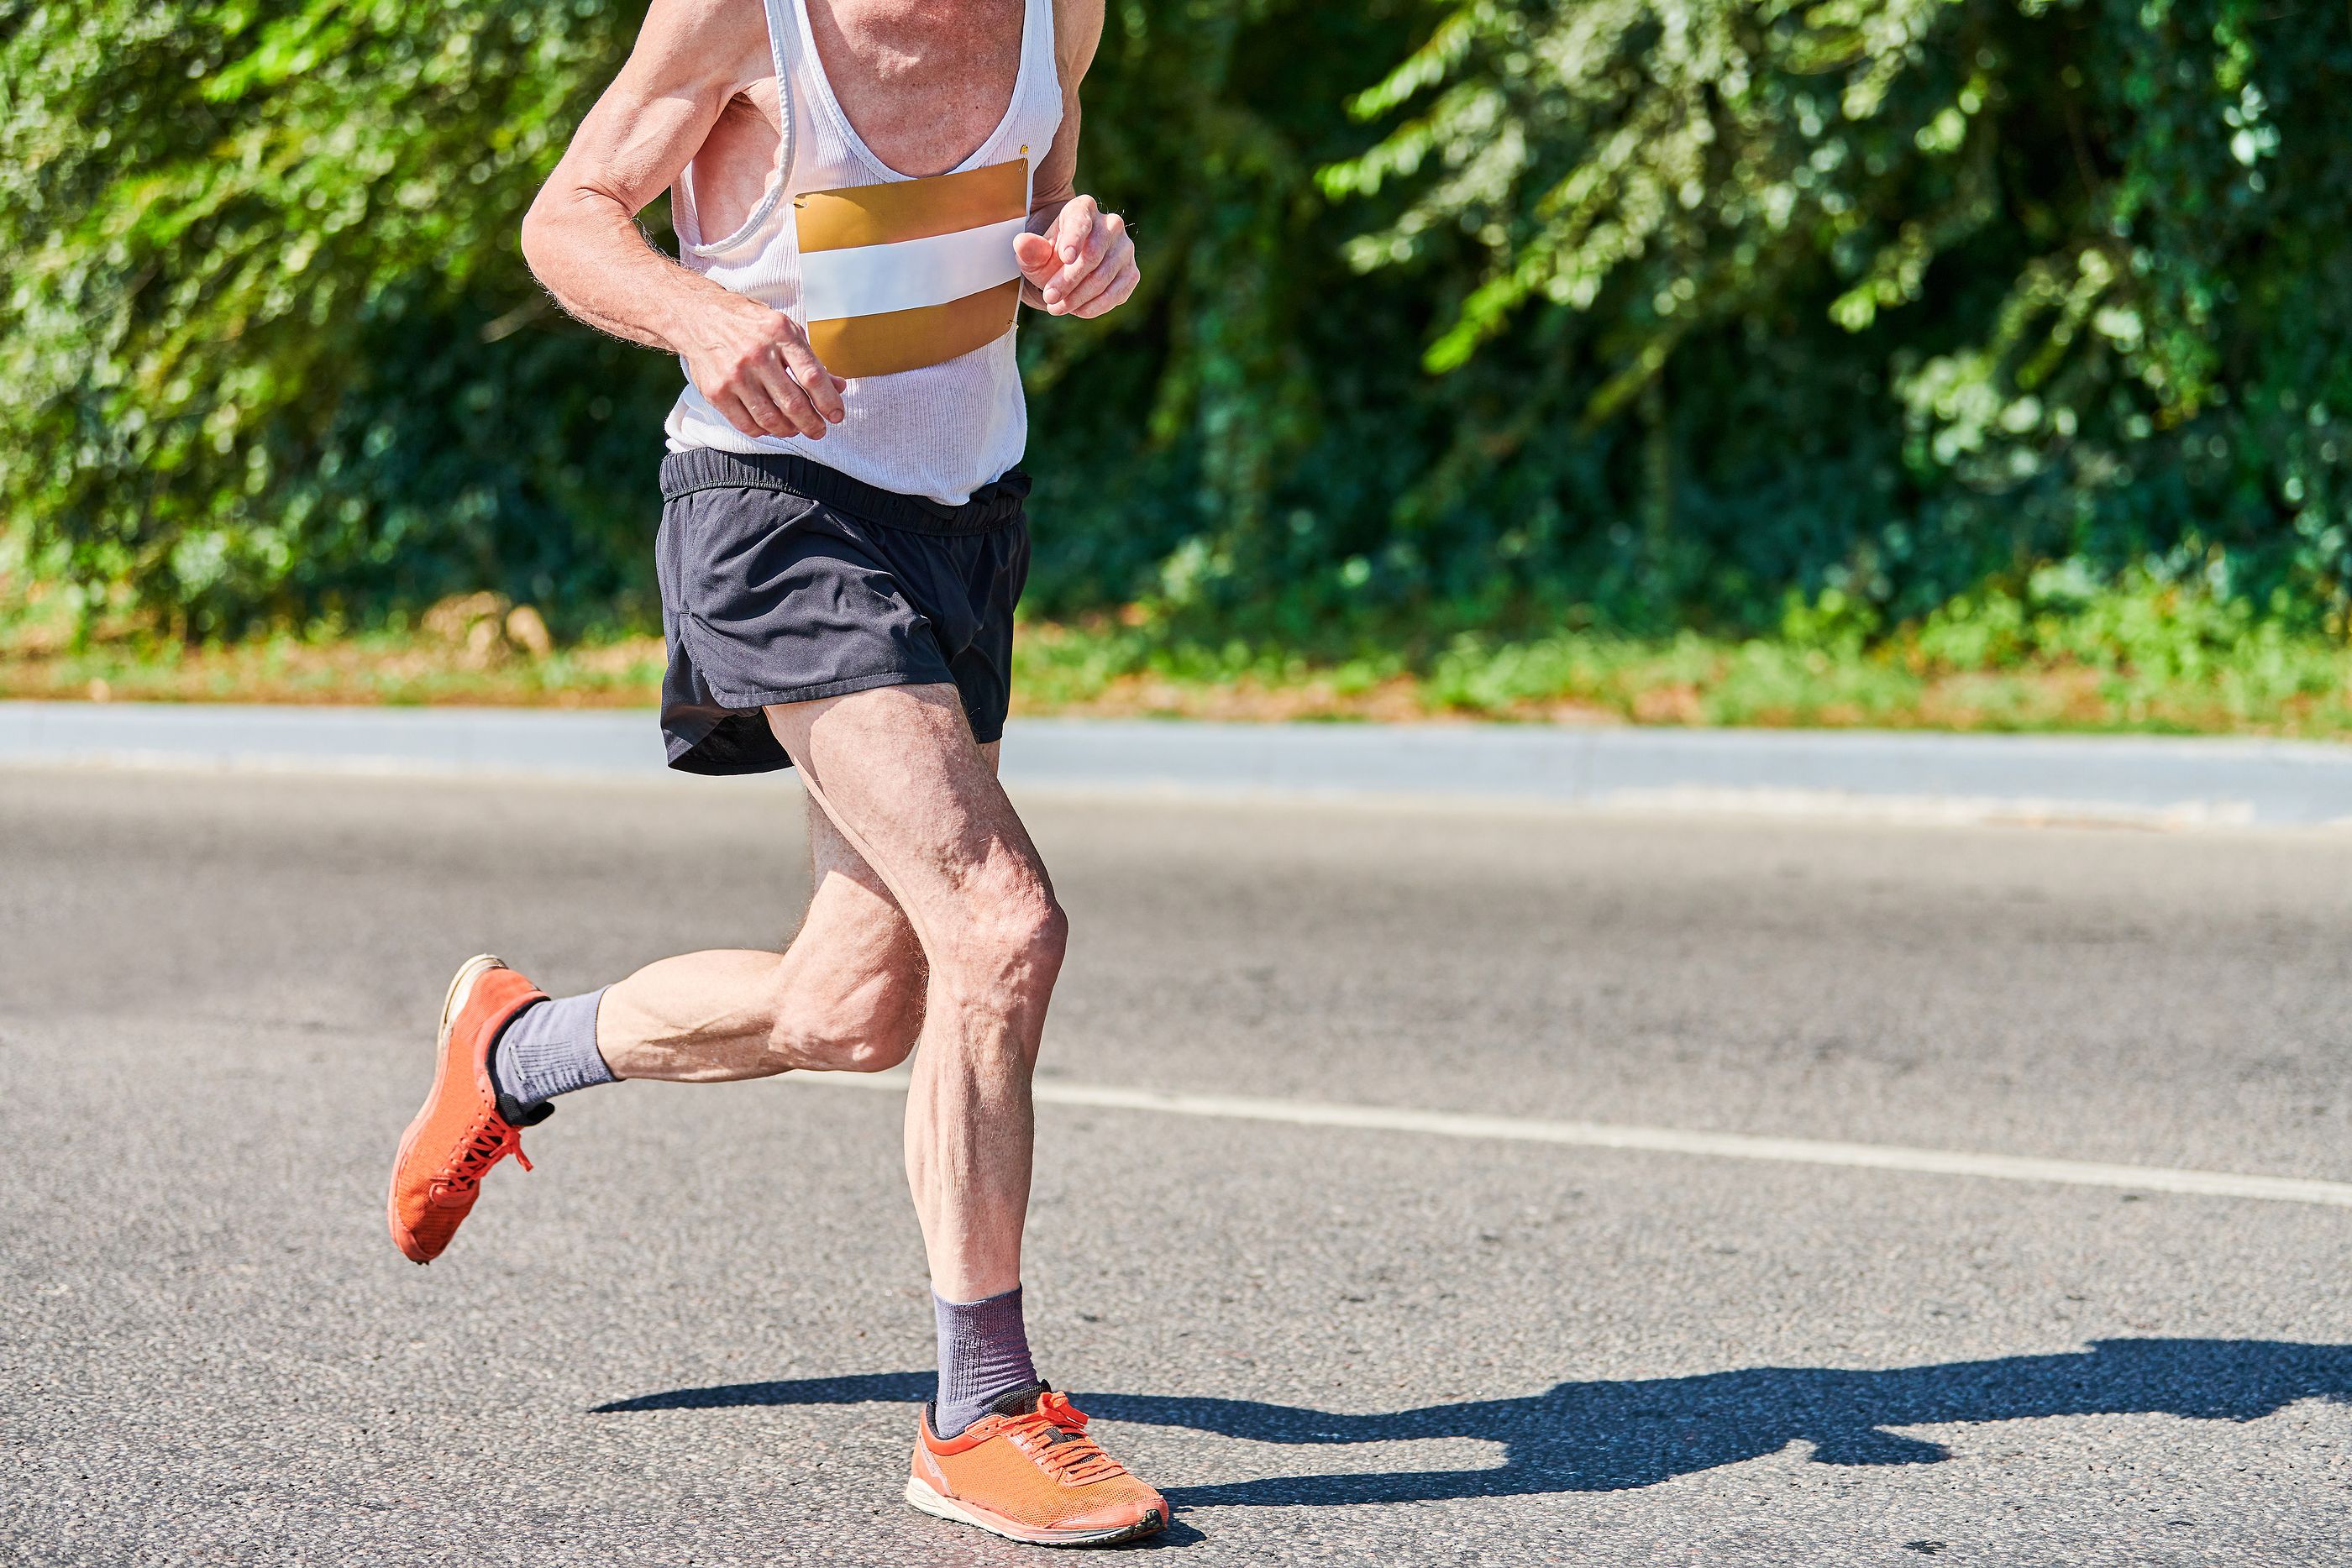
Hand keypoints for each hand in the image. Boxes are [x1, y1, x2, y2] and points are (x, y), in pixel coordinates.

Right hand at [679, 292, 845, 439]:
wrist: (699, 317)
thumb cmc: (749, 324)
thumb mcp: (784, 329)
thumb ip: (810, 359)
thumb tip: (838, 387)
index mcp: (780, 334)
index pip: (812, 377)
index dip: (829, 402)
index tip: (837, 415)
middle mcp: (757, 354)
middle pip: (794, 403)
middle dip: (812, 424)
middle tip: (820, 430)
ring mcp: (734, 375)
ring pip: (771, 419)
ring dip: (790, 430)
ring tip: (797, 429)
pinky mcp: (716, 392)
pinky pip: (746, 424)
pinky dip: (764, 431)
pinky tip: (772, 427)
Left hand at [1014, 194, 1137, 319]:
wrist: (1068, 268)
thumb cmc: (1049, 257)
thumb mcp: (1033, 255)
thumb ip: (1029, 250)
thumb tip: (1022, 243)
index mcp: (1084, 208)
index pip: (1081, 222)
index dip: (1074, 240)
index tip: (1065, 258)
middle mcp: (1111, 224)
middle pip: (1092, 255)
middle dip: (1069, 281)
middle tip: (1049, 298)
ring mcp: (1125, 249)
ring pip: (1104, 277)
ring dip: (1079, 297)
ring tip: (1057, 308)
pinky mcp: (1131, 273)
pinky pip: (1117, 293)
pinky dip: (1096, 306)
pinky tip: (1078, 311)